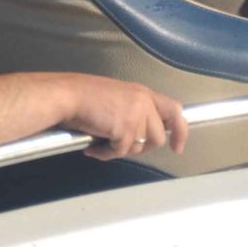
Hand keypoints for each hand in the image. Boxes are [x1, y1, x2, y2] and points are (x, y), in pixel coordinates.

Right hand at [59, 76, 188, 160]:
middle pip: (158, 137)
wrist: (66, 96)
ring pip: (139, 147)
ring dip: (119, 150)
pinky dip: (105, 153)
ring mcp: (136, 116)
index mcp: (142, 93)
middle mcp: (143, 103)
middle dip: (141, 147)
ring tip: (100, 142)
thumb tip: (140, 133)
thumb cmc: (81, 95)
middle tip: (120, 146)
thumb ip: (133, 110)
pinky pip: (120, 152)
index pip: (174, 110)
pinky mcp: (125, 129)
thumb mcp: (116, 97)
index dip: (180, 131)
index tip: (177, 146)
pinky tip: (93, 146)